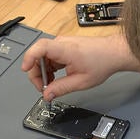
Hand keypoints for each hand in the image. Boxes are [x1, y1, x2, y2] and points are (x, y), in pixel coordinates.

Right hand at [21, 35, 139, 101]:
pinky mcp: (64, 48)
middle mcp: (61, 43)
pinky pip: (50, 57)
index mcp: (65, 49)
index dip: (29, 58)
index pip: (40, 47)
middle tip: (44, 88)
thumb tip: (47, 95)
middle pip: (38, 55)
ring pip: (43, 58)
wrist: (114, 53)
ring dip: (43, 72)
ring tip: (52, 85)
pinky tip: (55, 78)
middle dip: (37, 73)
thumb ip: (61, 89)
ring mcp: (62, 44)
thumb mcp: (80, 82)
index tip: (25, 69)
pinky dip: (49, 69)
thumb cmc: (102, 62)